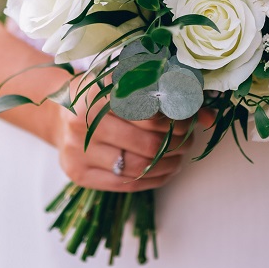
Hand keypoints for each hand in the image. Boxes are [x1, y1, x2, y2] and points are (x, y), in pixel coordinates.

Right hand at [53, 98, 197, 192]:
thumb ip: (168, 96)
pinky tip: (164, 170)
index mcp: (95, 92)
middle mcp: (81, 122)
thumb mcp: (129, 83)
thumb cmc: (103, 94)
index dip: (176, 119)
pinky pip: (126, 184)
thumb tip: (209, 117)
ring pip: (138, 167)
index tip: (188, 118)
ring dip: (168, 164)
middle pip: (147, 144)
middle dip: (176, 144)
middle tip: (188, 139)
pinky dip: (153, 179)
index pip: (149, 113)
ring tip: (179, 155)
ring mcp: (77, 151)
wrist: (59, 112)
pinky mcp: (78, 174)